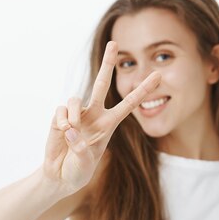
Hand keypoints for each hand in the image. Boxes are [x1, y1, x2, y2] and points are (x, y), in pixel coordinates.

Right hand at [43, 40, 161, 194]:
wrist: (59, 177)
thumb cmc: (78, 171)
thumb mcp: (86, 166)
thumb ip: (82, 151)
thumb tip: (72, 131)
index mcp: (108, 125)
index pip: (129, 104)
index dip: (143, 90)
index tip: (158, 75)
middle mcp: (94, 115)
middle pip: (102, 84)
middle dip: (107, 63)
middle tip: (113, 42)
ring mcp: (77, 115)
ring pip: (76, 98)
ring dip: (75, 114)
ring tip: (72, 131)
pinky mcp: (60, 118)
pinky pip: (62, 110)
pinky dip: (63, 120)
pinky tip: (63, 132)